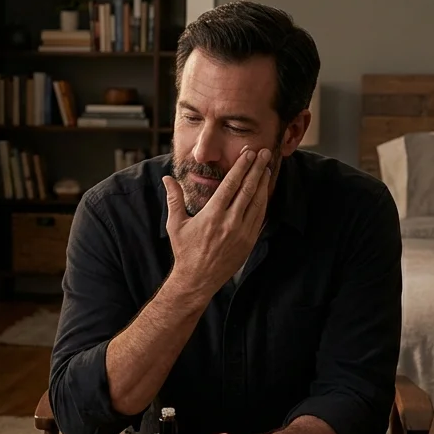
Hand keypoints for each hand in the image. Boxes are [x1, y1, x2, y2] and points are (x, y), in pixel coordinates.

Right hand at [162, 146, 272, 295]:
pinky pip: (259, 217)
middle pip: (248, 189)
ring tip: (267, 168)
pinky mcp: (249, 242)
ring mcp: (242, 233)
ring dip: (263, 184)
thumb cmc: (185, 251)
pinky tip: (264, 192)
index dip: (241, 167)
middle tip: (264, 153)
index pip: (231, 185)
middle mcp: (230, 223)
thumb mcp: (175, 224)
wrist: (197, 280)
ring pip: (257, 202)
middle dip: (257, 169)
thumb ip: (174, 199)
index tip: (248, 154)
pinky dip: (263, 202)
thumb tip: (167, 178)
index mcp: (212, 216)